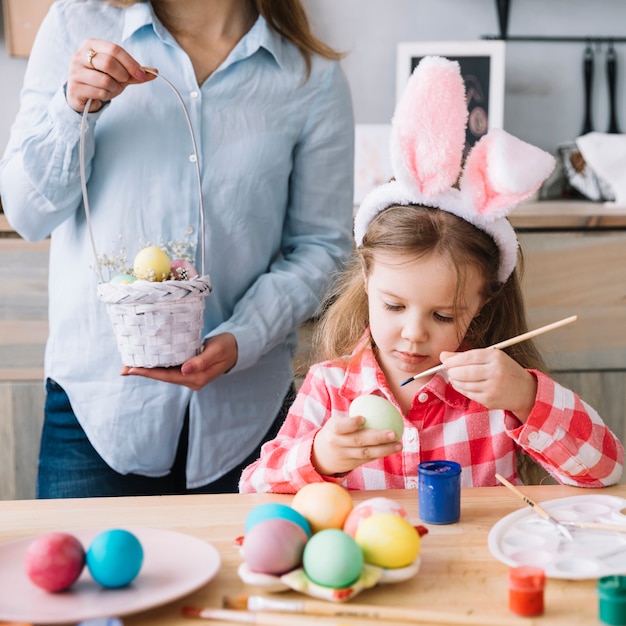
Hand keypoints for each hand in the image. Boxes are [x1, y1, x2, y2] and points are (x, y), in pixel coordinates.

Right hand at [66, 39, 156, 112]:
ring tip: (109, 88)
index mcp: (91, 45)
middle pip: (109, 62)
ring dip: (114, 88)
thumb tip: (155, 72)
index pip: (114, 49)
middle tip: (123, 81)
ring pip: (105, 80)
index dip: (131, 63)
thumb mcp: (120, 75)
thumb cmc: (102, 81)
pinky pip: (99, 93)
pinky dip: (106, 96)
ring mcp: (75, 71)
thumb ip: (135, 73)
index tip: (142, 74)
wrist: (83, 96)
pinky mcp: (74, 88)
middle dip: (122, 75)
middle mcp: (79, 55)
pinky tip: (101, 95)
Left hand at [120, 333, 237, 390]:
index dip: (149, 372)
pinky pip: (170, 369)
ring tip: (130, 366)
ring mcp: (190, 376)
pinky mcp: (189, 369)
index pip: (167, 376)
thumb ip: (201, 361)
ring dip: (148, 370)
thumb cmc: (227, 347)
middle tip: (124, 369)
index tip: (132, 369)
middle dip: (144, 372)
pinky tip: (147, 361)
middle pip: (162, 377)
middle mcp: (191, 380)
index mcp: (197, 378)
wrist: (236, 348)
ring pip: (164, 374)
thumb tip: (184, 370)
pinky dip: (157, 366)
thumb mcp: (216, 351)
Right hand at [312, 414, 401, 475]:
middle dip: (377, 438)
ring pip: (366, 453)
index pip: (341, 427)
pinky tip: (394, 449)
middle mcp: (338, 444)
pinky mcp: (352, 465)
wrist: (321, 455)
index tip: (363, 418)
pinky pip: (368, 459)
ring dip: (385, 449)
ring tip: (399, 445)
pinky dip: (381, 454)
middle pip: (358, 441)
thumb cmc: (335, 432)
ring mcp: (345, 456)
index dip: (351, 423)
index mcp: (333, 429)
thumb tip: (378, 401)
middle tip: (393, 433)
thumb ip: (352, 416)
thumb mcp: (337, 421)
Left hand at [440, 348, 537, 421]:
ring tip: (454, 376)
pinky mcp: (489, 400)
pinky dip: (460, 388)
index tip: (445, 361)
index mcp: (496, 357)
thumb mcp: (490, 358)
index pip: (468, 357)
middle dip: (452, 371)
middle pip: (464, 372)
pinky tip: (460, 385)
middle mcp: (495, 372)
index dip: (453, 360)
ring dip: (454, 380)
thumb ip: (466, 356)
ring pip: (464, 384)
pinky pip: (468, 393)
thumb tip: (443, 355)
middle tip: (449, 370)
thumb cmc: (505, 370)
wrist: (525, 391)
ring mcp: (493, 387)